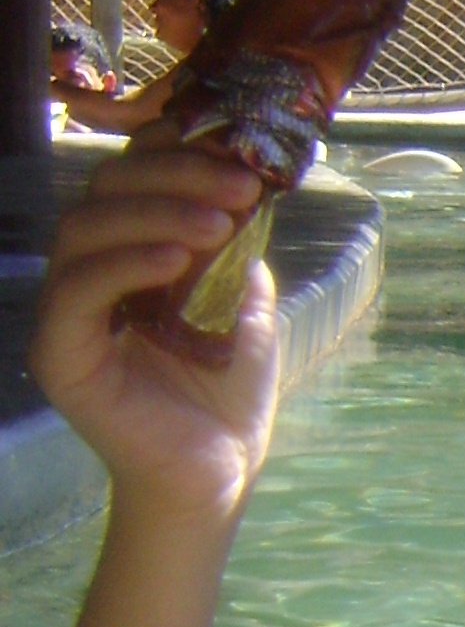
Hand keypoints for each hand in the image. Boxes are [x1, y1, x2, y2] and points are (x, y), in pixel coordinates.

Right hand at [30, 146, 279, 524]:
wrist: (218, 472)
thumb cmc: (227, 392)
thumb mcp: (244, 303)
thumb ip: (235, 246)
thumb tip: (244, 184)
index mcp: (126, 250)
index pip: (133, 175)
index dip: (179, 154)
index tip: (243, 161)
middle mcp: (87, 270)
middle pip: (105, 189)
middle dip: (177, 177)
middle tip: (239, 189)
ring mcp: (66, 310)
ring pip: (85, 229)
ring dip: (157, 213)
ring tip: (217, 225)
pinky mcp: (58, 351)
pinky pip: (78, 290)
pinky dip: (127, 263)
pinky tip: (179, 261)